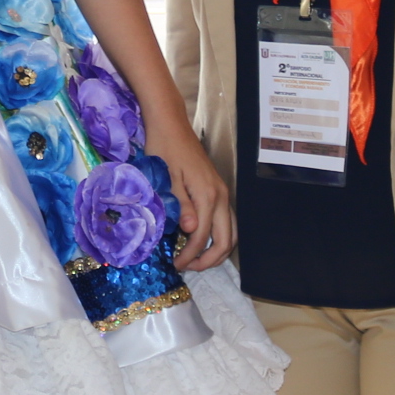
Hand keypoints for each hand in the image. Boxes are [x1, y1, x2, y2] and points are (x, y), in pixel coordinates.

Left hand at [142, 114, 232, 273]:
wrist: (171, 126)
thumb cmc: (164, 150)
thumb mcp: (167, 179)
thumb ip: (182, 206)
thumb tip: (193, 231)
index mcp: (207, 195)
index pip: (203, 236)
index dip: (191, 255)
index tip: (176, 265)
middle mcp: (221, 196)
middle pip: (226, 240)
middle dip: (209, 259)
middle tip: (188, 267)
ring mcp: (222, 193)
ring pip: (231, 232)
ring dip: (217, 250)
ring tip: (196, 260)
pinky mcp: (219, 191)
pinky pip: (226, 222)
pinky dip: (218, 237)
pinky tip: (201, 241)